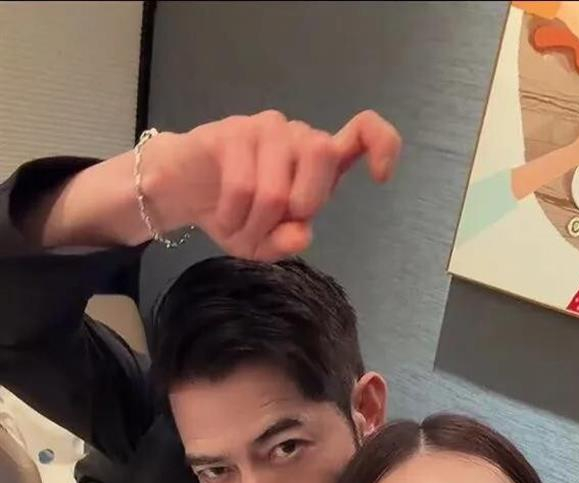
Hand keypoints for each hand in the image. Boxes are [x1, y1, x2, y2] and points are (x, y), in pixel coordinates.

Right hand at [141, 109, 400, 259]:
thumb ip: (288, 241)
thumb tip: (302, 232)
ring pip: (276, 189)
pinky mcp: (232, 133)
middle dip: (299, 204)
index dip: (382, 147)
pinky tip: (222, 219)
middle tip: (274, 223)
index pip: (363, 133)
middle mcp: (298, 137)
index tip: (381, 177)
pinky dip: (232, 217)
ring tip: (237, 229)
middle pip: (322, 155)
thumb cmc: (234, 213)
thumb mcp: (264, 243)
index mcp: (318, 162)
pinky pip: (242, 187)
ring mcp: (266, 129)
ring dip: (254, 224)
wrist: (181, 191)